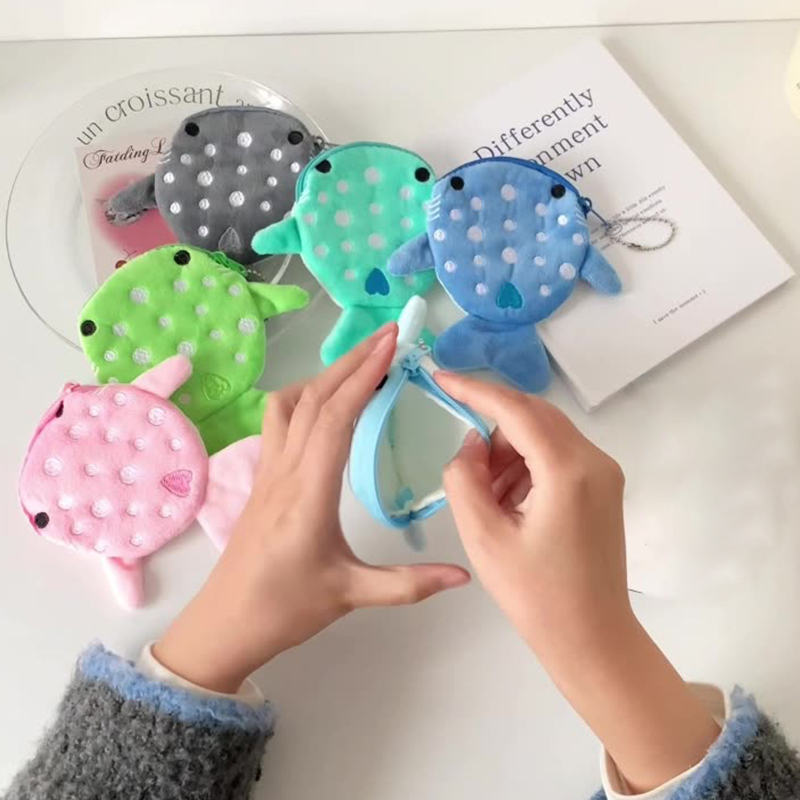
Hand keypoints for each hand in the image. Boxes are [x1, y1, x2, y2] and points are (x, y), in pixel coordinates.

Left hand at [155, 325, 469, 692]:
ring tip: (363, 366)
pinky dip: (307, 396)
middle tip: (390, 335)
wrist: (224, 623)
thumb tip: (463, 575)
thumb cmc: (285, 607)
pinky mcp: (262, 475)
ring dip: (326, 375)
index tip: (392, 344)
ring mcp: (268, 469)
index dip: (364, 375)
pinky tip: (328, 405)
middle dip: (353, 360)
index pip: (336, 418)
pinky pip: (280, 420)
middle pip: (314, 398)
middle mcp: (284, 470)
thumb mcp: (351, 594)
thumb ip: (408, 584)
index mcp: (308, 492)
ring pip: (290, 403)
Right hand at [436, 372, 718, 792]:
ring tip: (483, 492)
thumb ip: (465, 478)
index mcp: (568, 470)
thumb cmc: (535, 595)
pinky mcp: (604, 487)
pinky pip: (557, 454)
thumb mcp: (484, 537)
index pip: (516, 410)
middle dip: (492, 423)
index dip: (475, 389)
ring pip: (545, 433)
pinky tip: (507, 499)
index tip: (440, 377)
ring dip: (508, 449)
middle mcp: (595, 460)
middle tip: (461, 452)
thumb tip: (471, 443)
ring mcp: (604, 473)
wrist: (592, 638)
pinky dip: (526, 464)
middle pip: (534, 415)